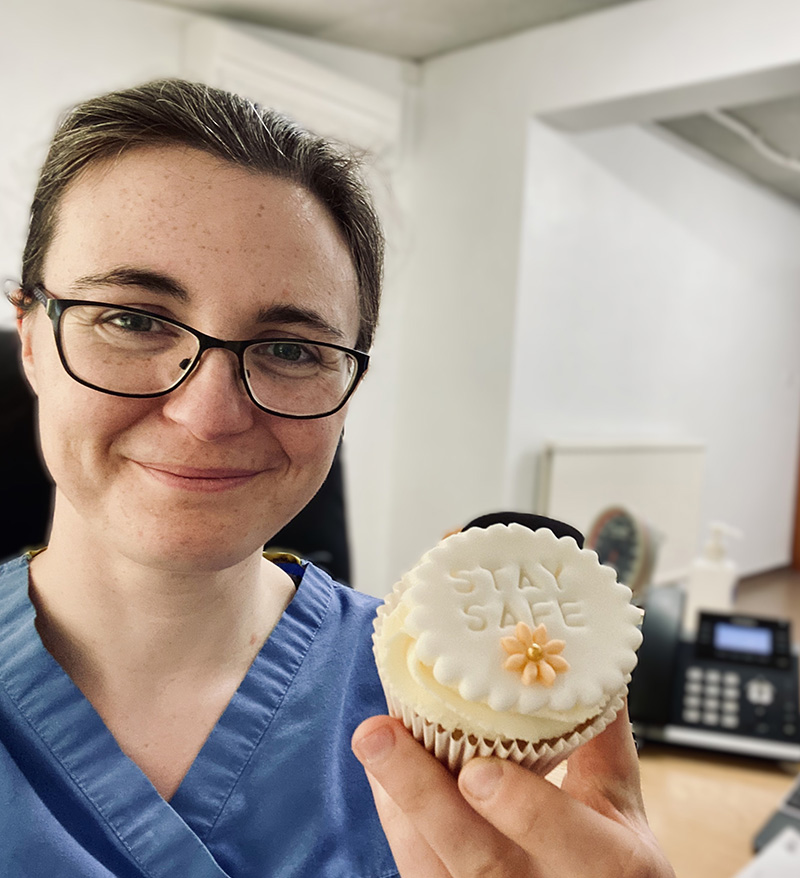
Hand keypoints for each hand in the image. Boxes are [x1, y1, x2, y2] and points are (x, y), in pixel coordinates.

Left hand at [351, 705, 674, 876]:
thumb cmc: (610, 859)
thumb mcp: (619, 805)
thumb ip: (602, 739)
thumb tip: (591, 661)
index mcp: (608, 864)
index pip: (567, 842)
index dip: (523, 810)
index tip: (479, 769)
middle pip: (479, 859)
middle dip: (423, 797)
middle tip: (377, 735)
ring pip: (433, 867)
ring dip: (397, 799)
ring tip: (372, 740)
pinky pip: (418, 868)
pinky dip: (398, 816)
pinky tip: (382, 772)